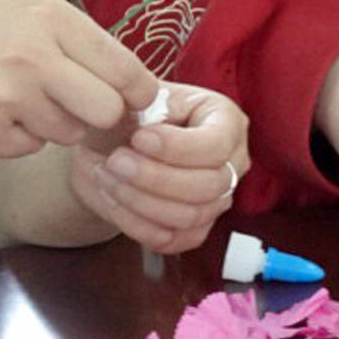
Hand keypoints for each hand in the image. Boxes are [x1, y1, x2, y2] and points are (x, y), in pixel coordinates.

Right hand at [0, 0, 157, 156]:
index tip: (136, 97)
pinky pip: (30, 148)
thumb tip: (138, 86)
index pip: (125, 69)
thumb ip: (82, 41)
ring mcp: (5, 99)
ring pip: (69, 134)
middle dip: (102, 114)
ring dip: (57, 123)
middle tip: (83, 103)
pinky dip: (20, 136)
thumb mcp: (32, 9)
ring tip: (23, 95)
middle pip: (106, 113)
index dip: (140, 91)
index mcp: (51, 19)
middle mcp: (31, 58)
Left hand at [66, 83, 248, 253]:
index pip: (217, 145)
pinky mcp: (195, 230)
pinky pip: (174, 240)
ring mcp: (217, 200)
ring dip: (141, 201)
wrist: (106, 149)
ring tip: (108, 177)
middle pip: (208, 186)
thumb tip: (151, 126)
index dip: (177, 148)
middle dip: (155, 177)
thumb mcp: (135, 97)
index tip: (138, 138)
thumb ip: (145, 103)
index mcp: (225, 120)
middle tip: (115, 161)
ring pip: (191, 216)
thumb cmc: (125, 117)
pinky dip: (138, 225)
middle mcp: (231, 162)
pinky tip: (114, 200)